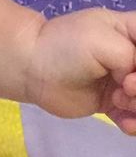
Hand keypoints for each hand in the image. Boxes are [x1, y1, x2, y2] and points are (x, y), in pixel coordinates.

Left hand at [24, 7, 135, 133]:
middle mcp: (132, 56)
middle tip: (125, 87)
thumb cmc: (66, 46)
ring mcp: (124, 82)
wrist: (32, 69)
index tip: (132, 71)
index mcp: (132, 31)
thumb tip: (135, 82)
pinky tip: (124, 123)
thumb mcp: (105, 42)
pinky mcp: (114, 105)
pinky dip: (135, 124)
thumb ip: (134, 59)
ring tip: (118, 100)